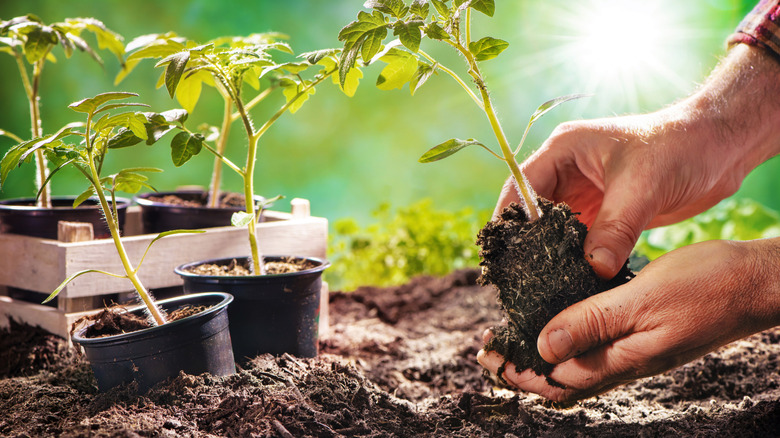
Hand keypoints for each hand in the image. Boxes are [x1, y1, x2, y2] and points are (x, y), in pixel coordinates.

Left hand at [477, 238, 779, 401]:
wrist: (755, 283)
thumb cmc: (706, 287)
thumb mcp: (642, 300)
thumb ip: (592, 323)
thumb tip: (543, 348)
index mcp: (621, 360)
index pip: (555, 380)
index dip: (517, 371)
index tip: (486, 355)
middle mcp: (625, 362)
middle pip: (560, 377)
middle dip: (521, 367)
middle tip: (488, 350)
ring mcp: (635, 350)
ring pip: (577, 363)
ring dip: (541, 353)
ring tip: (512, 337)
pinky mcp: (643, 334)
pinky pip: (596, 345)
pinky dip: (568, 337)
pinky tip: (559, 319)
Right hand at [497, 44, 779, 278]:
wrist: (720, 148)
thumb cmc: (680, 148)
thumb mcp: (643, 188)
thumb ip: (615, 229)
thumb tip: (593, 269)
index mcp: (565, 150)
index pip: (522, 185)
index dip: (511, 219)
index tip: (505, 253)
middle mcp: (568, 171)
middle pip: (532, 211)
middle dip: (526, 242)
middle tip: (519, 278)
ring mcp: (585, 193)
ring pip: (554, 229)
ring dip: (551, 253)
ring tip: (541, 285)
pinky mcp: (603, 213)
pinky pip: (579, 240)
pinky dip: (575, 259)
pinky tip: (572, 281)